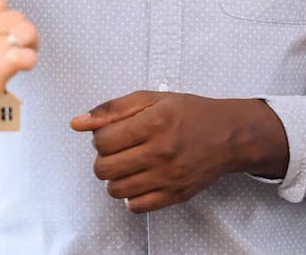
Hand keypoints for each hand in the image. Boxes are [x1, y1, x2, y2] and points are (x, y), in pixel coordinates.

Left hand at [69, 92, 272, 212]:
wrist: (229, 135)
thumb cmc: (191, 114)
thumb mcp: (151, 98)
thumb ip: (111, 109)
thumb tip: (77, 123)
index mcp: (154, 123)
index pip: (102, 141)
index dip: (100, 137)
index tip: (112, 134)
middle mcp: (161, 152)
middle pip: (104, 167)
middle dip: (103, 158)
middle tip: (118, 150)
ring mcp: (169, 177)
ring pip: (116, 189)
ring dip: (115, 178)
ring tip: (128, 165)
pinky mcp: (176, 195)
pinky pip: (136, 206)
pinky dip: (132, 196)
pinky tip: (140, 180)